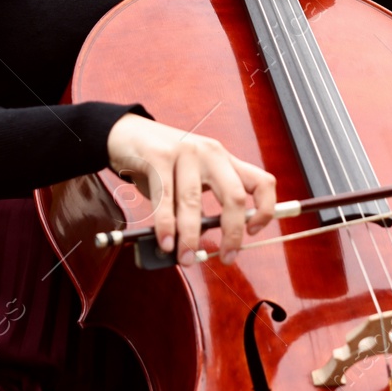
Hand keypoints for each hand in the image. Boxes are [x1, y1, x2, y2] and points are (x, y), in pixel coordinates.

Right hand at [105, 113, 275, 264]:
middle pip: (234, 196)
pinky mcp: (158, 156)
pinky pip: (164, 197)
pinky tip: (165, 241)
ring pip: (194, 202)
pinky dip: (166, 224)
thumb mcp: (191, 177)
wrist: (126, 133)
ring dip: (190, 236)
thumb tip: (202, 241)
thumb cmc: (161, 162)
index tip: (253, 232)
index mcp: (225, 160)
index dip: (266, 209)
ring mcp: (185, 152)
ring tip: (186, 257)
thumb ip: (201, 204)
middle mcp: (211, 153)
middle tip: (226, 257)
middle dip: (232, 233)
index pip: (262, 182)